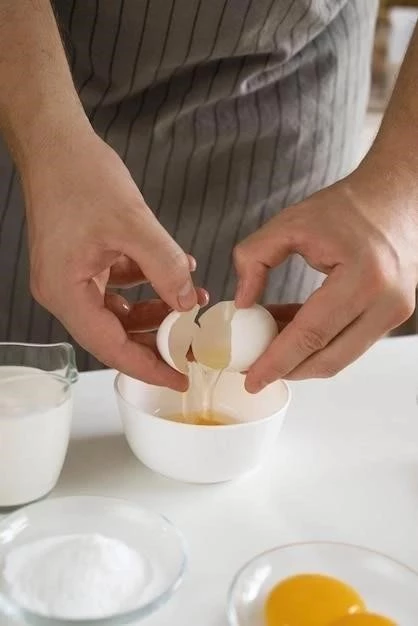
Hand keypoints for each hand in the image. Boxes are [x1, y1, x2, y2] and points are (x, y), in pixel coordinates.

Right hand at [23, 126, 204, 389]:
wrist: (55, 141)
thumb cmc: (82, 177)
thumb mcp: (132, 223)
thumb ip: (165, 266)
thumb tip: (187, 302)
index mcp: (66, 293)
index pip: (110, 348)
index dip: (149, 366)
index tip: (182, 377)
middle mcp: (65, 293)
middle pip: (114, 334)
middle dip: (156, 338)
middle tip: (194, 343)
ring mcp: (72, 277)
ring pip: (119, 311)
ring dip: (156, 308)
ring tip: (193, 301)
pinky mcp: (82, 261)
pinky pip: (118, 286)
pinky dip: (147, 283)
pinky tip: (177, 270)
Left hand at [234, 166, 417, 391]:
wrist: (396, 198)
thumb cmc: (347, 207)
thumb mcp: (291, 223)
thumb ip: (255, 258)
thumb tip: (243, 303)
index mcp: (362, 278)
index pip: (311, 334)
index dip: (277, 361)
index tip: (252, 379)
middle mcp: (385, 303)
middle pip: (328, 358)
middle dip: (288, 370)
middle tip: (255, 370)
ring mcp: (394, 313)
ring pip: (340, 356)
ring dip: (302, 358)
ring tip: (268, 344)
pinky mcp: (392, 316)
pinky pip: (349, 342)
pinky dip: (319, 343)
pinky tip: (289, 330)